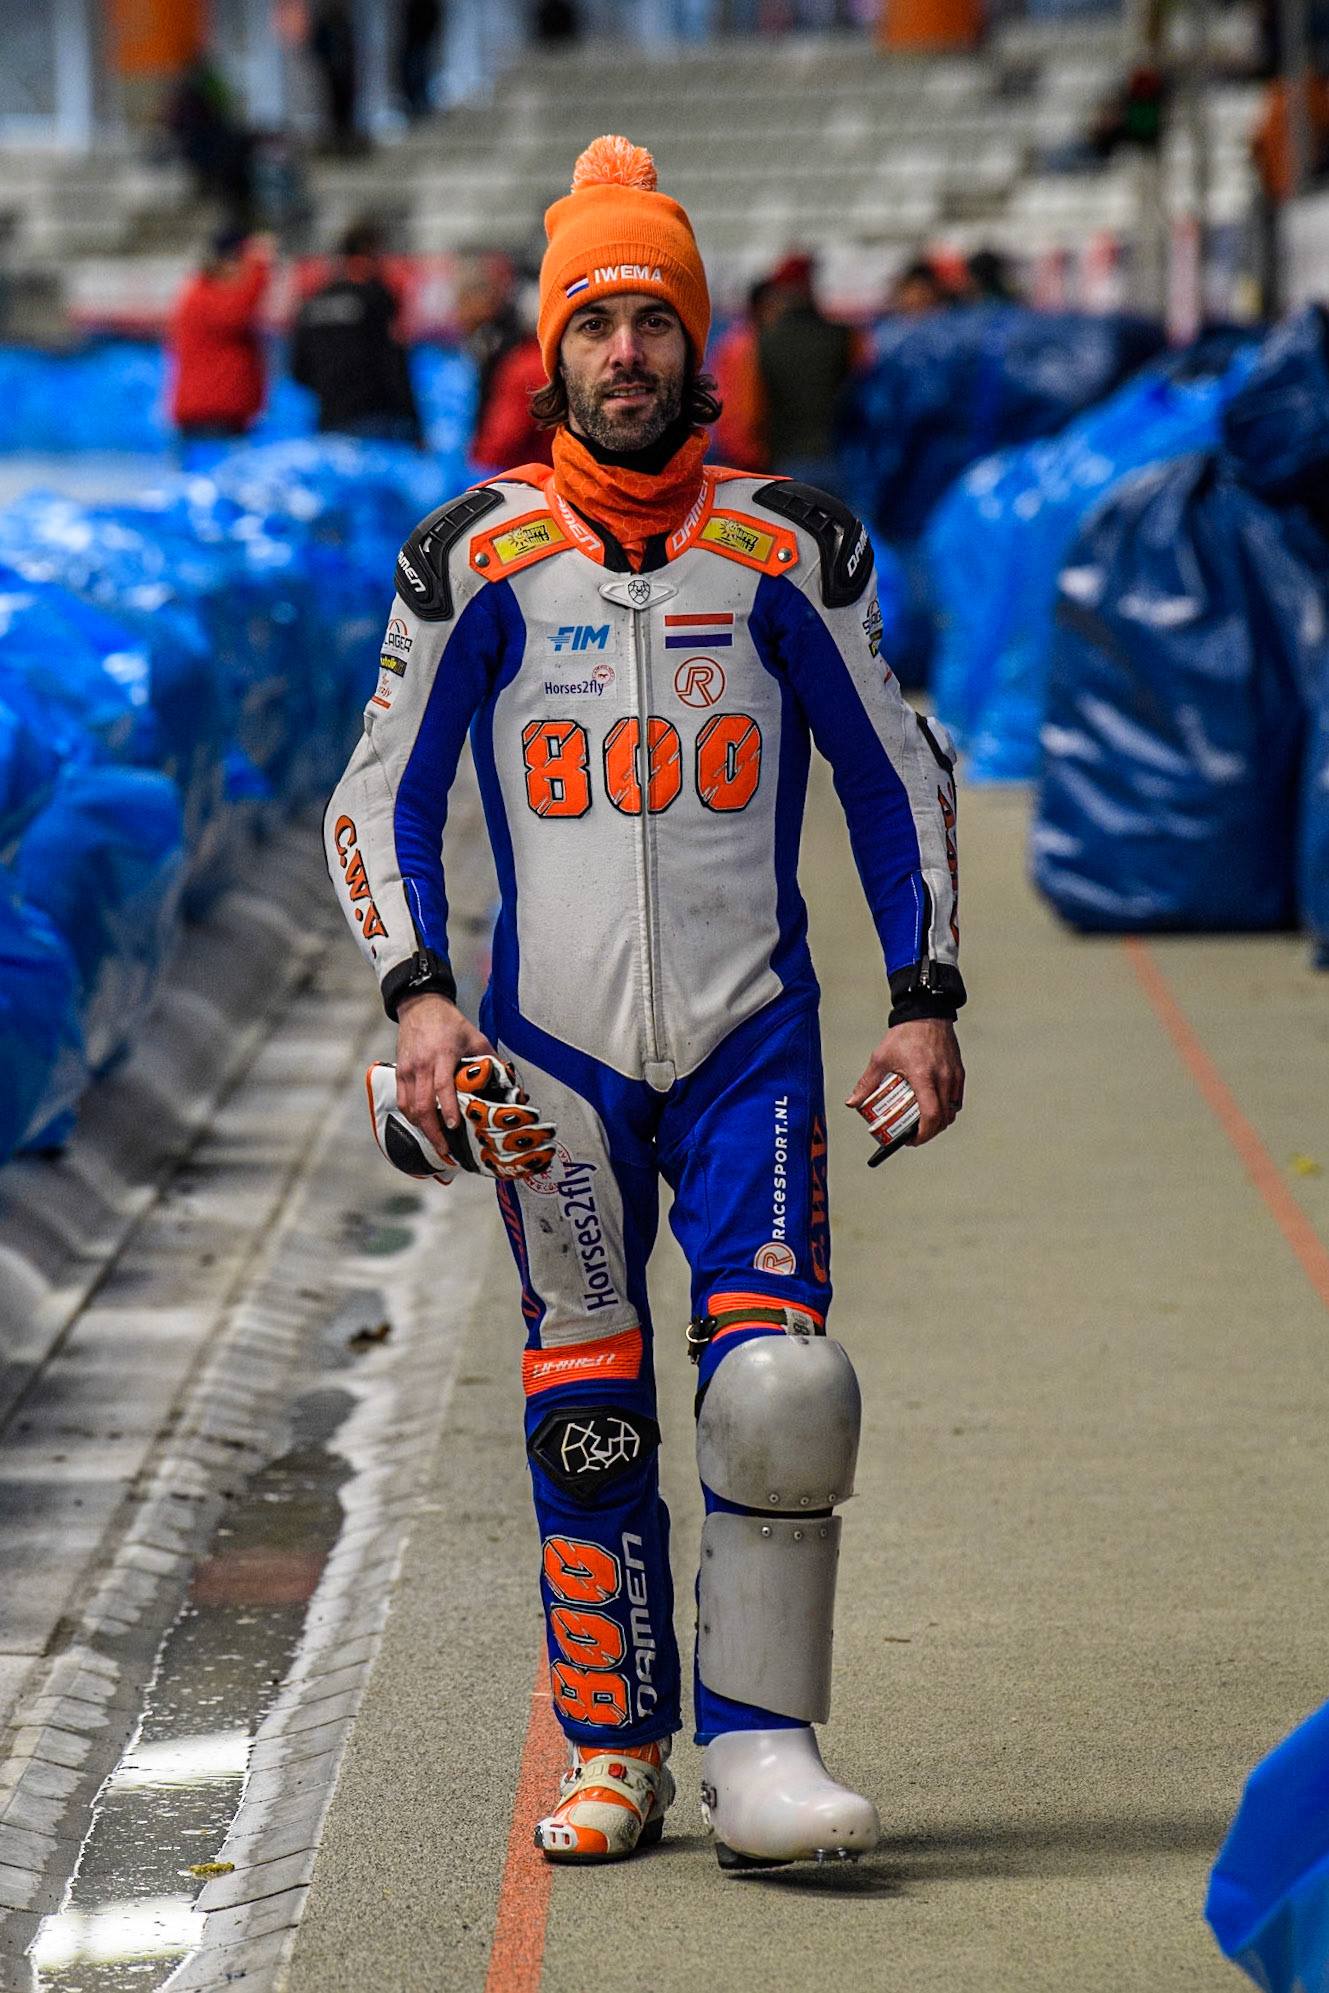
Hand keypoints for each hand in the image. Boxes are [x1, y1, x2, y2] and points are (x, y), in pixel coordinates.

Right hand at [395, 994, 497, 1161]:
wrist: (420, 1006)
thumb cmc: (449, 1022)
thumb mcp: (475, 1036)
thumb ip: (490, 1059)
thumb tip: (509, 1082)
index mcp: (442, 1055)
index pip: (442, 1087)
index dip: (448, 1109)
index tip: (454, 1127)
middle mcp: (422, 1065)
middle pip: (423, 1105)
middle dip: (433, 1131)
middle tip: (446, 1149)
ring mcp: (408, 1070)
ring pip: (410, 1107)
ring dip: (422, 1128)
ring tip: (437, 1142)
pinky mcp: (400, 1072)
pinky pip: (403, 1101)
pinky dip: (412, 1117)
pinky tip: (424, 1125)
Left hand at [848, 1018, 964, 1146]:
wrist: (926, 1013)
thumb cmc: (904, 1035)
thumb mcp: (881, 1058)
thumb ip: (867, 1082)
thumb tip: (853, 1103)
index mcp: (924, 1077)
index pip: (930, 1115)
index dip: (923, 1134)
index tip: (911, 1140)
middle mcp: (943, 1079)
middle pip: (943, 1119)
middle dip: (929, 1132)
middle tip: (914, 1135)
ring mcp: (954, 1076)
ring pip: (952, 1111)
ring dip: (939, 1121)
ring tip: (923, 1122)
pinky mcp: (959, 1072)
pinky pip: (956, 1099)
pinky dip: (946, 1108)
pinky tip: (933, 1105)